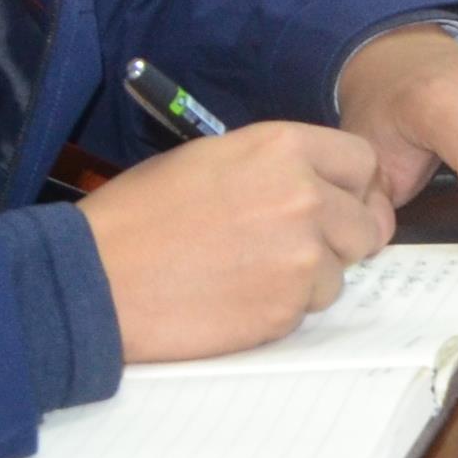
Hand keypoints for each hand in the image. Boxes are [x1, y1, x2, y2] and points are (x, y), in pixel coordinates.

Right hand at [80, 119, 394, 365]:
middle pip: (365, 222)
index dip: (351, 188)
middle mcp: (304, 196)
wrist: (92, 281)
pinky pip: (308, 309)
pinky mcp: (285, 308)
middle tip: (291, 249)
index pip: (362, 163)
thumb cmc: (138, 217)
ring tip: (248, 274)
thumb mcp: (210, 159)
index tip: (336, 204)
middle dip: (338, 238)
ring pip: (340, 270)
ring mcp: (300, 255)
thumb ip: (276, 166)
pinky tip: (236, 299)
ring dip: (308, 278)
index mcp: (283, 148)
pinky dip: (281, 308)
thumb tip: (321, 184)